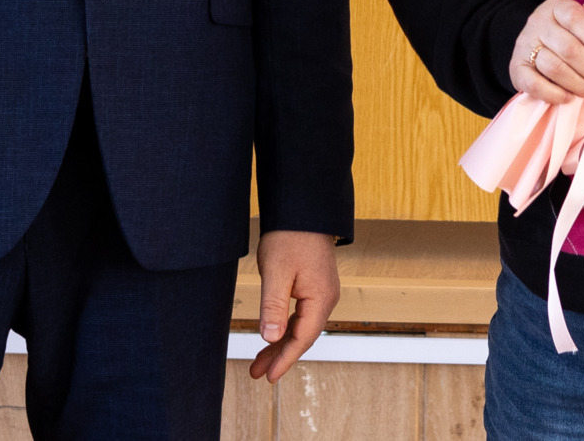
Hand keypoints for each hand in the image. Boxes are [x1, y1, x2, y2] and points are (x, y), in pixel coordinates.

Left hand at [249, 229, 338, 381]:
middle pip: (303, 336)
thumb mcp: (277, 272)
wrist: (301, 208)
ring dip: (281, 344)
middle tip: (257, 373)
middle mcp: (326, 298)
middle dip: (280, 356)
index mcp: (320, 298)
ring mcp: (321, 292)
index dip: (285, 359)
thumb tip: (271, 338)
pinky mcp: (314, 285)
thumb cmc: (291, 236)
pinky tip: (273, 335)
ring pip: (301, 327)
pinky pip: (301, 315)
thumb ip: (273, 306)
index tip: (269, 376)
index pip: (303, 338)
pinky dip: (285, 328)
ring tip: (260, 361)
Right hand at [510, 0, 583, 104]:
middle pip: (568, 48)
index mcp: (556, 7)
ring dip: (577, 84)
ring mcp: (525, 46)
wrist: (534, 42)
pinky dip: (554, 94)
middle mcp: (538, 23)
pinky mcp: (516, 68)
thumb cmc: (566, 34)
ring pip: (553, 67)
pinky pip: (534, 84)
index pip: (575, 17)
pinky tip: (568, 98)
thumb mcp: (579, 23)